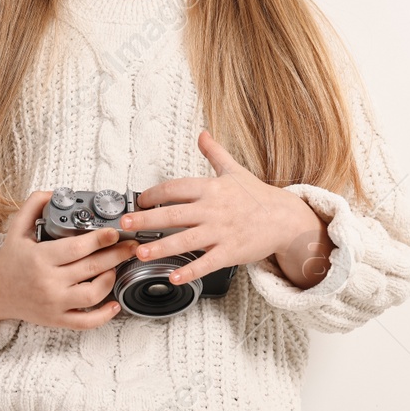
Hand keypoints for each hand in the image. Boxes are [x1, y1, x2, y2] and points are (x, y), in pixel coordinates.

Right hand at [0, 190, 140, 329]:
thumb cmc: (10, 258)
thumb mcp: (17, 227)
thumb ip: (35, 205)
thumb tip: (57, 193)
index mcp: (40, 258)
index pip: (77, 248)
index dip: (100, 239)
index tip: (115, 231)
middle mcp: (48, 282)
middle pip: (91, 268)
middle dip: (117, 255)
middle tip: (131, 246)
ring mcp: (54, 304)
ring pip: (93, 294)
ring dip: (110, 279)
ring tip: (115, 267)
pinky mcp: (57, 320)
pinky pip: (85, 322)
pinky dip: (104, 316)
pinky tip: (114, 304)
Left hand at [122, 130, 332, 288]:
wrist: (285, 219)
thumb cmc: (257, 196)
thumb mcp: (234, 171)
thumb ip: (214, 153)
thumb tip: (203, 133)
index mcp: (211, 188)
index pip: (176, 188)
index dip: (154, 193)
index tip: (138, 200)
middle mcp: (213, 209)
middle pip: (174, 214)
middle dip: (146, 220)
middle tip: (124, 226)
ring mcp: (221, 232)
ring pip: (185, 240)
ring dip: (161, 247)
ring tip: (140, 253)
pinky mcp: (230, 252)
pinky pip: (207, 263)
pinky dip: (190, 271)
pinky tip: (173, 276)